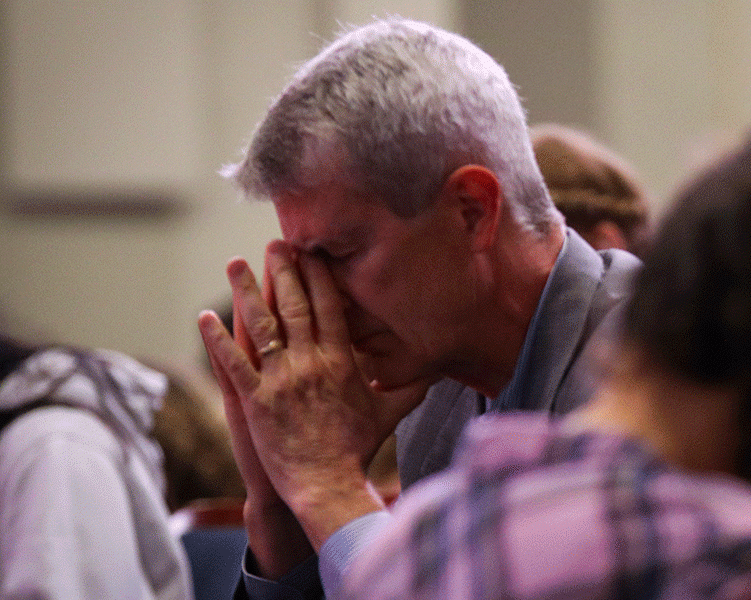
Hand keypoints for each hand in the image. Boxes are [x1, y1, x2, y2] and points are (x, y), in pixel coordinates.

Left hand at [199, 241, 415, 549]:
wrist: (327, 483)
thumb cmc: (358, 450)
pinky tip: (205, 317)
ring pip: (261, 325)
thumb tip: (436, 371)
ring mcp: (281, 380)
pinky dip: (217, 338)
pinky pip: (232, 362)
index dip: (319, 276)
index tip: (312, 251)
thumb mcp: (389, 413)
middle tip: (275, 243)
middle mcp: (311, 363)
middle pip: (295, 306)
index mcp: (341, 361)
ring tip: (235, 263)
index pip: (330, 307)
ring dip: (246, 291)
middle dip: (284, 270)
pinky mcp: (255, 400)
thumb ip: (409, 387)